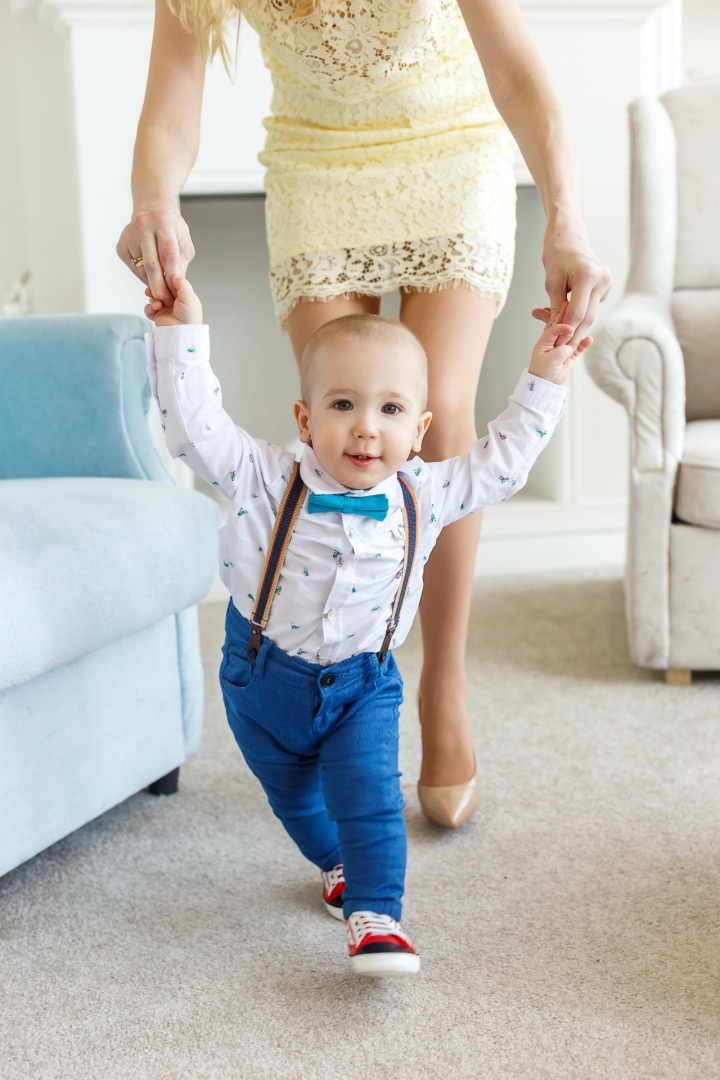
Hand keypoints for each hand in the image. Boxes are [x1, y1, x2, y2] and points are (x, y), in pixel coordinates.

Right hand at [117, 204, 194, 306]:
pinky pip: (133, 268)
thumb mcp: (183, 240)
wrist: (152, 208)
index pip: (168, 255)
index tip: (175, 291)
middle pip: (152, 264)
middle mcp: (144, 225)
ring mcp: (129, 234)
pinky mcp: (121, 244)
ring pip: (141, 269)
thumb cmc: (171, 226)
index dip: (172, 276)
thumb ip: (180, 262)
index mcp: (163, 222)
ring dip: (151, 282)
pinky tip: (150, 272)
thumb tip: (176, 285)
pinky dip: (142, 275)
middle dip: (159, 286)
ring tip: (161, 286)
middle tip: (165, 299)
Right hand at [144, 274, 202, 325]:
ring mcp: (165, 307)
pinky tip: (154, 309)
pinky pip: (148, 308)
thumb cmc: (189, 318)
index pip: (171, 282)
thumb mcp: (189, 297)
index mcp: (182, 294)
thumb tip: (175, 273)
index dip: (164, 280)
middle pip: (160, 288)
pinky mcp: (157, 315)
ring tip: (157, 304)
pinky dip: (149, 308)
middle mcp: (173, 300)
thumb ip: (182, 284)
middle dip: (156, 288)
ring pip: (153, 297)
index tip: (160, 278)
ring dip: (153, 299)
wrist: (182, 333)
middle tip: (154, 290)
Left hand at [528, 301, 590, 385]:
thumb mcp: (550, 361)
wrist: (545, 384)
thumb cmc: (542, 372)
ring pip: (573, 336)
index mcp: (545, 340)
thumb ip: (560, 352)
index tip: (570, 327)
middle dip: (568, 317)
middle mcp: (554, 341)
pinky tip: (590, 339)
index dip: (562, 326)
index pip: (554, 328)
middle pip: (563, 327)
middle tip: (574, 304)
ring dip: (579, 329)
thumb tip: (570, 348)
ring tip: (586, 319)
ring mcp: (563, 347)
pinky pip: (578, 347)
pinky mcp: (569, 354)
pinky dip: (583, 344)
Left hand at [533, 216, 611, 347]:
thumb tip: (554, 332)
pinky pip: (592, 307)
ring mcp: (607, 283)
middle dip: (573, 335)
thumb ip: (555, 308)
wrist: (569, 237)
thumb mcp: (551, 283)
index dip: (565, 331)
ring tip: (562, 340)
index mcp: (588, 276)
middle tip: (560, 349)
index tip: (554, 343)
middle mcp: (602, 280)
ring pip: (591, 314)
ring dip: (576, 328)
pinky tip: (569, 323)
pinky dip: (580, 317)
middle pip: (587, 317)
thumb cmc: (556, 255)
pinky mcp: (606, 286)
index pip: (577, 313)